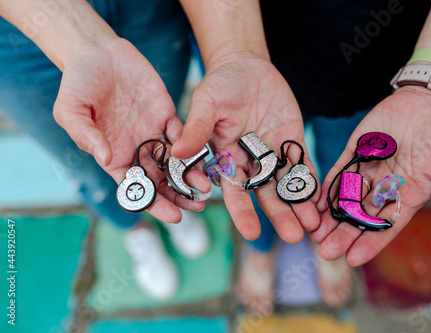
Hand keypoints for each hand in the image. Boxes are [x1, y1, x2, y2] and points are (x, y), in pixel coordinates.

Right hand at [53, 37, 208, 222]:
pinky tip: (206, 160)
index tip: (172, 215)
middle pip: (160, 180)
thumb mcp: (70, 110)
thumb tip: (107, 160)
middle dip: (178, 196)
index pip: (136, 186)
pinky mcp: (166, 114)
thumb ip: (86, 136)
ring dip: (190, 176)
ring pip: (175, 161)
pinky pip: (183, 134)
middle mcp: (135, 148)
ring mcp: (152, 132)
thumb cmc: (78, 82)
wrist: (97, 52)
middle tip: (198, 206)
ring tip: (206, 188)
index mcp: (113, 154)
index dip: (154, 203)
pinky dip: (195, 148)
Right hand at [172, 53, 319, 241]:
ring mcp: (273, 154)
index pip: (234, 191)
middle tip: (293, 237)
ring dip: (299, 205)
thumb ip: (197, 127)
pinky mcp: (292, 142)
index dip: (242, 212)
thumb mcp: (207, 103)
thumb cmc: (220, 85)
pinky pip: (303, 165)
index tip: (253, 232)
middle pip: (265, 195)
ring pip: (287, 185)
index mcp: (226, 159)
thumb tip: (177, 151)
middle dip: (279, 215)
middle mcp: (250, 164)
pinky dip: (312, 182)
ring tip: (313, 226)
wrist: (245, 67)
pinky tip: (322, 200)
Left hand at [313, 86, 430, 265]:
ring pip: (346, 198)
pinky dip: (326, 187)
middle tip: (325, 252)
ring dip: (330, 216)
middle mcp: (385, 187)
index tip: (352, 259)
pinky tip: (313, 202)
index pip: (386, 226)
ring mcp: (369, 169)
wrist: (430, 99)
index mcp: (409, 195)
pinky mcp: (355, 151)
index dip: (370, 242)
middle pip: (361, 216)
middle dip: (343, 234)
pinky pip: (339, 171)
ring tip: (314, 233)